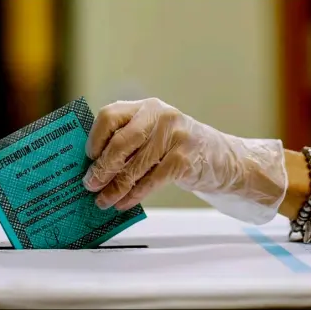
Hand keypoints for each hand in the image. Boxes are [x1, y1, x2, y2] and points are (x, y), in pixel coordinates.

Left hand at [83, 98, 286, 223]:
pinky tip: (124, 203)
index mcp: (146, 107)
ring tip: (103, 201)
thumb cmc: (178, 148)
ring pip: (135, 166)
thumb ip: (128, 142)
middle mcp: (160, 116)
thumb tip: (93, 166)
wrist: (222, 158)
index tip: (88, 158)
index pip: (110, 115)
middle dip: (102, 167)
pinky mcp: (185, 158)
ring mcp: (175, 136)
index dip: (95, 139)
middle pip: (120, 142)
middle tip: (90, 184)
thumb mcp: (154, 135)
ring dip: (115, 187)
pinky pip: (151, 180)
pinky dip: (134, 195)